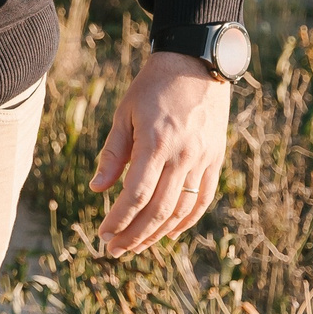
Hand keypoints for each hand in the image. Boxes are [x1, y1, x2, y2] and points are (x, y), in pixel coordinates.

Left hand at [90, 51, 231, 256]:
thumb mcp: (125, 113)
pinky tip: (170, 232)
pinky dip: (187, 220)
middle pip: (159, 210)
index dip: (119, 219)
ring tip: (136, 245)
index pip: (137, 194)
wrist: (197, 64)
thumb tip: (96, 188)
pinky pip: (204, 198)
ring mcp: (203, 159)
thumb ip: (113, 153)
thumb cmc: (153, 86)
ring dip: (158, 233)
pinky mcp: (216, 158)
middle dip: (135, 234)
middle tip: (114, 249)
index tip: (103, 233)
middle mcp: (183, 155)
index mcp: (156, 143)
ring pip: (182, 209)